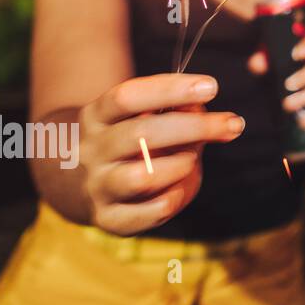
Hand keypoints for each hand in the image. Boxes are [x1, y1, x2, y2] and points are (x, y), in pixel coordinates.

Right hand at [78, 73, 244, 234]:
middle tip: (233, 124)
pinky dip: (173, 199)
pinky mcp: (107, 218)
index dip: (170, 89)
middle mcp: (92, 151)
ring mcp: (97, 186)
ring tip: (191, 160)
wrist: (70, 182)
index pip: (127, 97)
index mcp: (97, 116)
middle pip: (141, 134)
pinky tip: (179, 188)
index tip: (211, 86)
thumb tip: (201, 106)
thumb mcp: (136, 116)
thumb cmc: (123, 140)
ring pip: (142, 176)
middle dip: (196, 127)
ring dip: (180, 165)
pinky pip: (147, 214)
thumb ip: (173, 108)